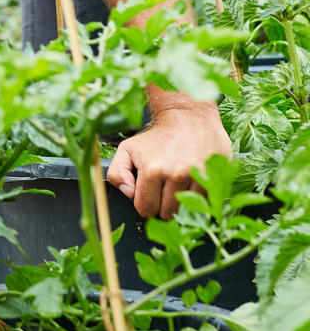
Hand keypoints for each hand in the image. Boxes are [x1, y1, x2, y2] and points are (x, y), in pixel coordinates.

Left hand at [107, 98, 231, 220]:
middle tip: (164, 190)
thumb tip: (128, 193)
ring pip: (185, 210)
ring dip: (180, 203)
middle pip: (166, 213)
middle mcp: (175, 175)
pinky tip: (191, 183)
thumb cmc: (156, 136)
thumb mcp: (127, 149)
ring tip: (177, 186)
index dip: (145, 205)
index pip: (145, 208)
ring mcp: (197, 176)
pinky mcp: (213, 175)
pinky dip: (196, 198)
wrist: (189, 116)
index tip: (149, 197)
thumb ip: (116, 173)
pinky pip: (204, 202)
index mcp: (152, 170)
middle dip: (162, 206)